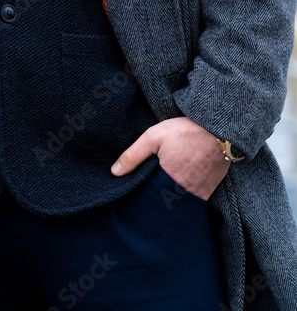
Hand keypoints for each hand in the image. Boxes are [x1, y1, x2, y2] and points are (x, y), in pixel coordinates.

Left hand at [110, 116, 229, 199]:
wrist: (218, 130)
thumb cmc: (185, 131)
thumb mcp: (154, 137)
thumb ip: (133, 155)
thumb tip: (114, 172)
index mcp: (166, 181)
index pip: (149, 197)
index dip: (144, 194)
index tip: (140, 188)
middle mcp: (183, 192)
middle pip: (165, 201)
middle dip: (158, 197)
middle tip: (153, 186)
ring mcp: (198, 194)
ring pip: (179, 202)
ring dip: (172, 197)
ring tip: (168, 185)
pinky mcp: (209, 191)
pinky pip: (194, 199)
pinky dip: (187, 194)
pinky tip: (183, 182)